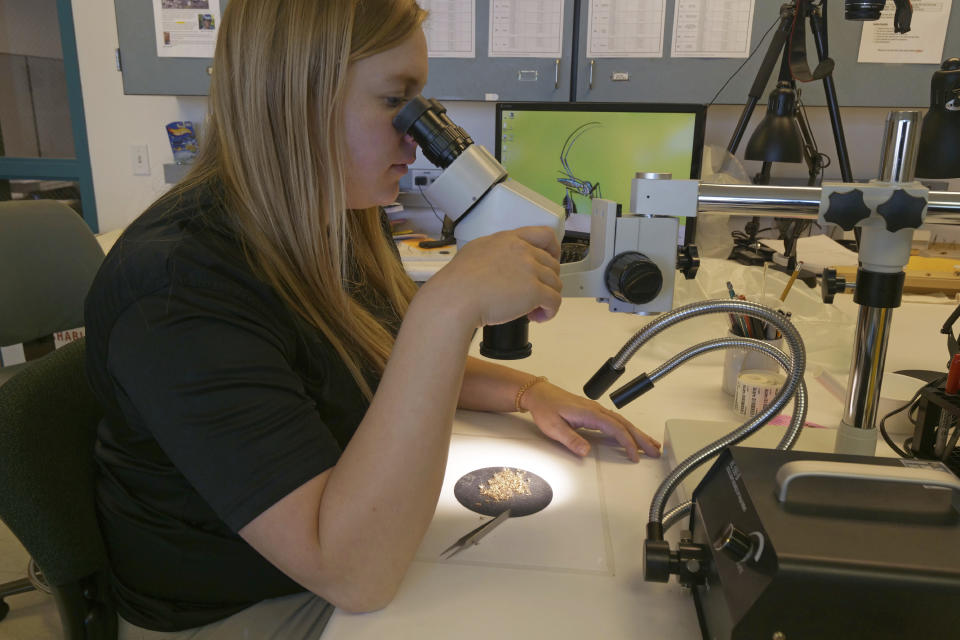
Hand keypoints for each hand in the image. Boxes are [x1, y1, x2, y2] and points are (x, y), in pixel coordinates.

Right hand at [422, 226, 561, 327]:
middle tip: (536, 294)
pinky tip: (537, 317)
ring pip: (555, 284)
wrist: (455, 298)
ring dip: (548, 299)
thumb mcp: (475, 252)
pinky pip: (554, 301)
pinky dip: (550, 312)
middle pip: (552, 264)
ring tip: (533, 310)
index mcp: (508, 239)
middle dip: (547, 281)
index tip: (551, 260)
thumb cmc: (457, 282)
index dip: (553, 249)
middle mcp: (522, 251)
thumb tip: (498, 263)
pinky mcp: (534, 291)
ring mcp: (530, 270)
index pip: (543, 235)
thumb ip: (493, 252)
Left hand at [521, 381, 660, 460]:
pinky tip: (632, 436)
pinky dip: (627, 429)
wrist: (538, 394)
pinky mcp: (593, 413)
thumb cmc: (545, 408)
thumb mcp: (553, 427)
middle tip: (656, 451)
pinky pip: (615, 421)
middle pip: (625, 424)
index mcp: (590, 413)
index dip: (628, 443)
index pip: (616, 429)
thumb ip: (570, 439)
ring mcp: (596, 410)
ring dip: (638, 434)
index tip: (635, 456)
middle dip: (642, 438)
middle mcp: (597, 410)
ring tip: (651, 445)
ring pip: (623, 422)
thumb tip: (586, 452)